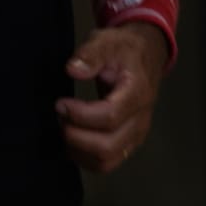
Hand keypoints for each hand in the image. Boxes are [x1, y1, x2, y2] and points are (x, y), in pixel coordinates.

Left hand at [57, 23, 168, 173]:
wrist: (145, 56)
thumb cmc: (124, 49)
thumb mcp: (107, 41)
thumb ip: (91, 54)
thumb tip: (73, 69)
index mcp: (137, 93)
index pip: (110, 116)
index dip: (80, 115)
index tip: (61, 103)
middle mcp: (140, 120)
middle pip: (107, 146)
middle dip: (75, 135)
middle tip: (60, 115)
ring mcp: (135, 135)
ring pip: (106, 160)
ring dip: (78, 149)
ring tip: (64, 126)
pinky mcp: (128, 143)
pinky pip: (106, 163)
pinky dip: (84, 158)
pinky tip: (71, 139)